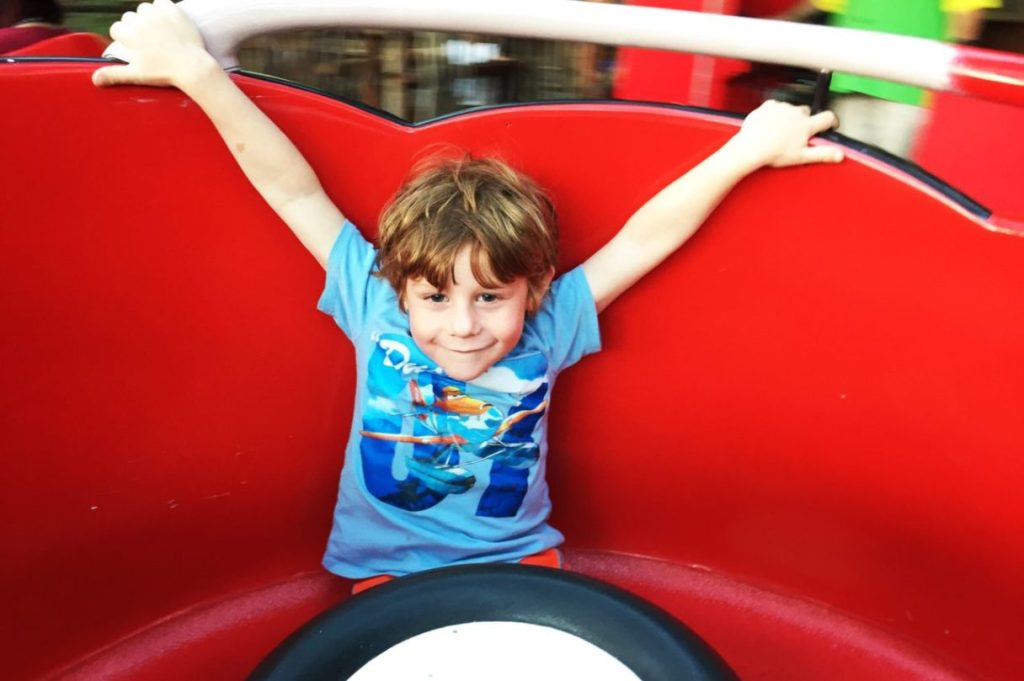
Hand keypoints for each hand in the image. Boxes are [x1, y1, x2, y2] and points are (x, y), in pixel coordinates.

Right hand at [92, 0, 212, 89]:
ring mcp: (157, 15)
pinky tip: (166, 20)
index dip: (123, 37)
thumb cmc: (164, 73)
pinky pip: (161, 2)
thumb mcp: (136, 75)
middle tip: (147, 40)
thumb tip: (94, 79)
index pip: (116, 28)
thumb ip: (114, 74)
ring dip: (147, 16)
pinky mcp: (173, 11)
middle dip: (135, 27)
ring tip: (157, 30)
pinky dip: (163, 8)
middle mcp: (141, 22)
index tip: (133, 46)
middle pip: (129, 17)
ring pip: (144, 8)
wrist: (192, 67)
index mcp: (130, 35)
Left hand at [728, 100, 842, 169]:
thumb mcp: (801, 157)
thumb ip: (822, 154)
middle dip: (804, 122)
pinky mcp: (768, 105)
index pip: (828, 117)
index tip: (829, 125)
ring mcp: (782, 107)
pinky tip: (769, 126)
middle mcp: (796, 112)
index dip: (831, 122)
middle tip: (795, 135)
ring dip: (788, 118)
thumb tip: (840, 155)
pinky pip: (775, 107)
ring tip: (779, 132)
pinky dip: (774, 114)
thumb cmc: (774, 153)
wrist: (750, 148)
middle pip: (807, 113)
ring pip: (790, 110)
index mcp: (806, 125)